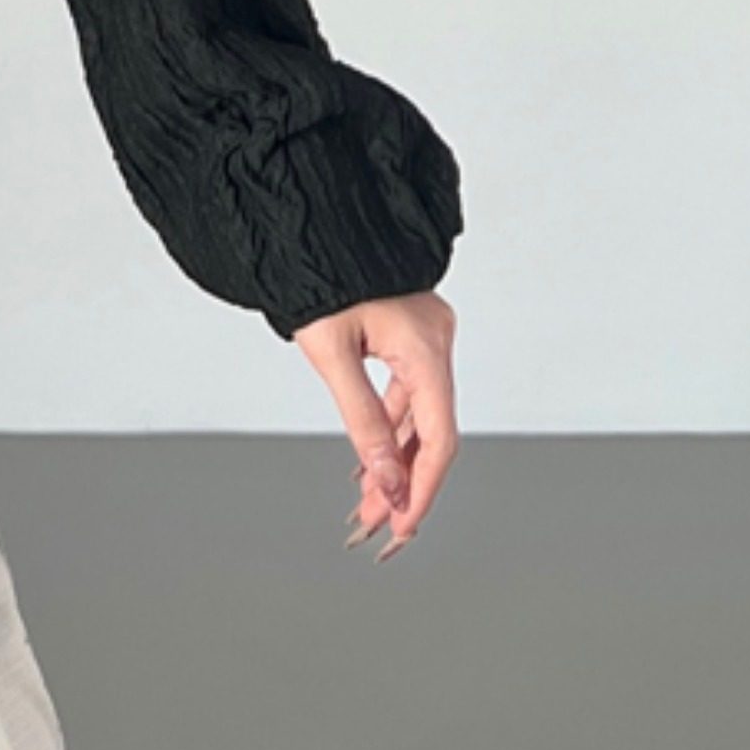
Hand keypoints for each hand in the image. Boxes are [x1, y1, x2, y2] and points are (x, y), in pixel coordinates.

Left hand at [294, 290, 459, 557]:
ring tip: (370, 502)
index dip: (422, 488)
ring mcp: (426, 338)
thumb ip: (362, 420)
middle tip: (379, 524)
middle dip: (404, 482)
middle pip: (431, 431)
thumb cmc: (317, 274)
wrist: (311, 223)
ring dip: (395, 459)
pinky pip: (408, 393)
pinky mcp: (410, 335)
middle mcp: (436, 342)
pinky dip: (391, 428)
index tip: (404, 525)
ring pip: (418, 415)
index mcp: (426, 347)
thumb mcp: (330, 354)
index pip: (438, 438)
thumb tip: (385, 480)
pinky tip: (374, 459)